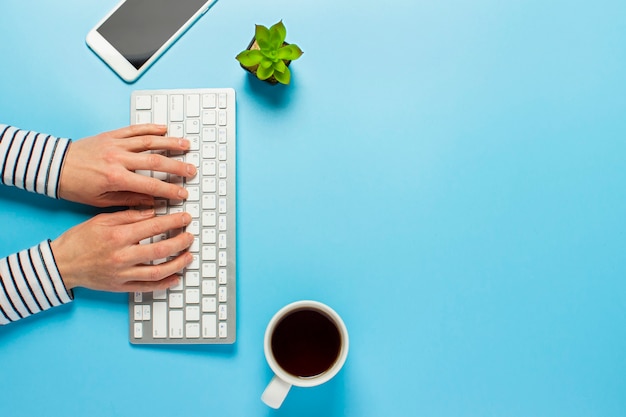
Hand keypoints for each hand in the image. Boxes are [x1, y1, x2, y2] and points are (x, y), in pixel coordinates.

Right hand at [50, 209, 193, 291]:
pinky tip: (176, 278)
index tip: (185, 218)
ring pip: (158, 271)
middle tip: (190, 236)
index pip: (154, 227)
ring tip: (188, 256)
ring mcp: (122, 274)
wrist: (61, 264)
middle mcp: (122, 256)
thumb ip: (129, 215)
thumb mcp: (101, 220)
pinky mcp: (120, 286)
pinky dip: (164, 284)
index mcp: (118, 236)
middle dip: (180, 242)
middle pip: (160, 250)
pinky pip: (147, 287)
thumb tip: (153, 212)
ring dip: (177, 263)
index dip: (174, 222)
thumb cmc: (79, 240)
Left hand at [59, 124, 196, 206]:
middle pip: (155, 161)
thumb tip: (151, 201)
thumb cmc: (75, 186)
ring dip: (170, 143)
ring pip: (149, 141)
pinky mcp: (111, 135)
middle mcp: (118, 158)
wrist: (53, 166)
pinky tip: (164, 129)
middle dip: (177, 166)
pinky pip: (134, 130)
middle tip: (191, 170)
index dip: (170, 190)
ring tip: (186, 145)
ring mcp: (115, 144)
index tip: (183, 193)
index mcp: (115, 178)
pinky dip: (150, 128)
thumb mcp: (102, 200)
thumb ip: (129, 199)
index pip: (150, 184)